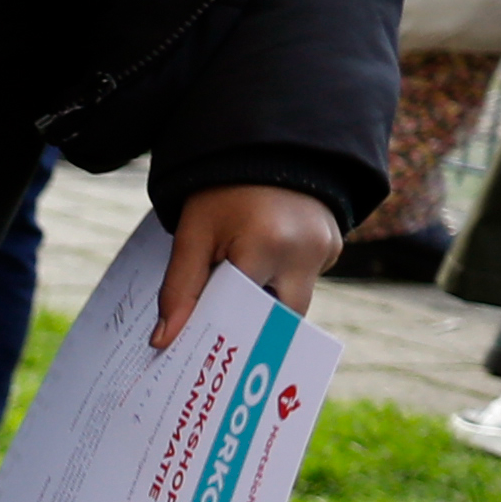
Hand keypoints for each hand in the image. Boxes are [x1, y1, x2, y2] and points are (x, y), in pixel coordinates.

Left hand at [149, 178, 343, 349]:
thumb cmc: (221, 191)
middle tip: (219, 341)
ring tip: (235, 303)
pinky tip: (262, 272)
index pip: (243, 313)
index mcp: (266, 246)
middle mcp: (305, 250)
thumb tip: (164, 341)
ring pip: (296, 300)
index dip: (222, 334)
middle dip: (251, 326)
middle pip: (278, 315)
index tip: (199, 353)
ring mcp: (327, 247)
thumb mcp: (191, 235)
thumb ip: (178, 290)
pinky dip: (283, 282)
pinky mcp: (336, 244)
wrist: (264, 147)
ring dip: (268, 303)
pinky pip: (307, 280)